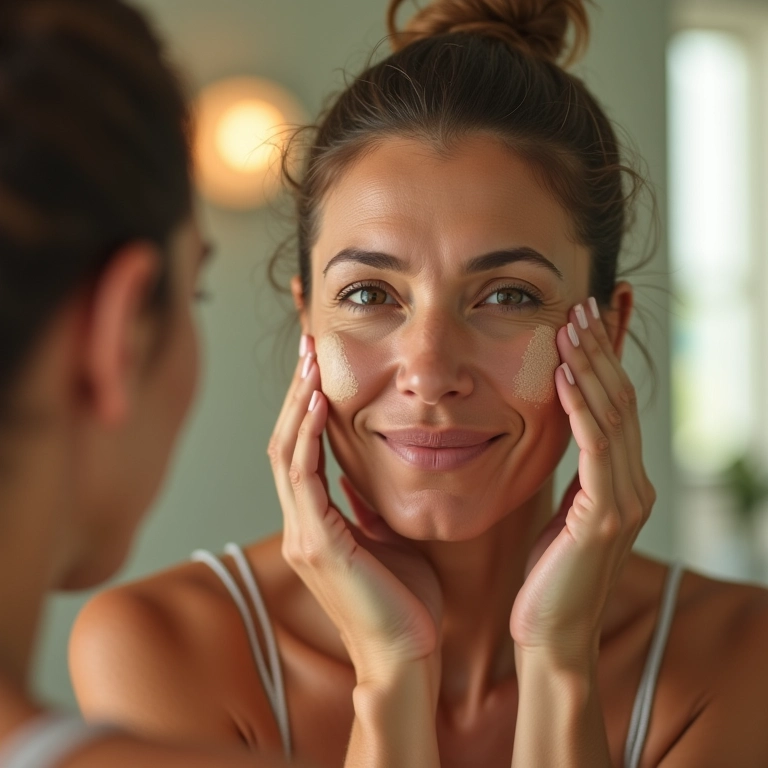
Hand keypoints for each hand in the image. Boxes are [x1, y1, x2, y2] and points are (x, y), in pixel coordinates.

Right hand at [268, 336, 441, 684]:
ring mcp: (302, 535)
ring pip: (285, 453)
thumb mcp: (385, 539)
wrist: (406, 656)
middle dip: (294, 393)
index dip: (304, 409)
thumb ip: (366, 507)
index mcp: (315, 525)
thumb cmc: (405, 602)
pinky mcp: (316, 543)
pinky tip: (317, 402)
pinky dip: (307, 435)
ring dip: (296, 404)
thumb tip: (361, 476)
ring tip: (309, 362)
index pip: (299, 453)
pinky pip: (303, 476)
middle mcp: (300, 526)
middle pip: (283, 443)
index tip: (317, 368)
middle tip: (307, 347)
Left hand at [511, 301, 655, 665]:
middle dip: (601, 349)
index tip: (598, 314)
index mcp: (620, 481)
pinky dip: (582, 408)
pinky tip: (566, 375)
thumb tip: (553, 429)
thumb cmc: (546, 576)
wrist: (550, 636)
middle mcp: (632, 485)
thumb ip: (568, 473)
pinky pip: (595, 449)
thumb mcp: (558, 511)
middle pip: (620, 399)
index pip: (617, 404)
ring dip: (592, 365)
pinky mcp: (605, 517)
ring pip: (613, 416)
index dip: (610, 357)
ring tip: (573, 323)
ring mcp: (624, 500)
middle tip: (583, 303)